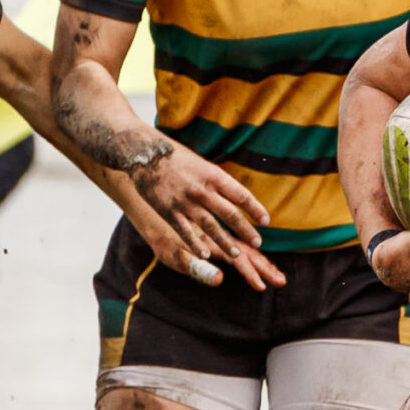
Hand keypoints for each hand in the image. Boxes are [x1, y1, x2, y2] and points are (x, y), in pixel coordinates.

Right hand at [131, 147, 282, 290]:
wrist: (144, 153)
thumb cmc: (176, 157)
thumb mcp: (202, 163)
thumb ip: (217, 181)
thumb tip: (235, 195)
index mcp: (213, 175)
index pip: (241, 195)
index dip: (256, 209)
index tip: (266, 221)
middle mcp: (202, 190)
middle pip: (230, 214)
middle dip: (246, 230)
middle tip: (258, 243)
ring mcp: (185, 202)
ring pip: (210, 227)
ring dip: (225, 242)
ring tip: (236, 255)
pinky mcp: (168, 211)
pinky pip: (186, 232)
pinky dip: (196, 245)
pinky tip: (206, 256)